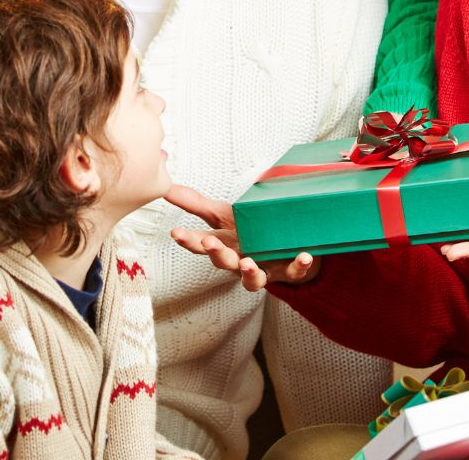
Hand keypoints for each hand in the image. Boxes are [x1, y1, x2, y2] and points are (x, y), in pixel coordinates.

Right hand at [166, 183, 321, 290]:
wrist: (280, 245)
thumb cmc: (247, 231)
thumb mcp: (222, 214)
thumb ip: (195, 204)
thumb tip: (165, 188)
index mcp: (223, 246)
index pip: (200, 246)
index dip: (188, 241)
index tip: (175, 233)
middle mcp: (239, 261)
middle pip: (224, 263)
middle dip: (217, 254)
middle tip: (210, 242)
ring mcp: (263, 269)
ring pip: (253, 279)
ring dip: (249, 273)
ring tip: (247, 263)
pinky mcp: (287, 270)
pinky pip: (293, 272)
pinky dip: (298, 266)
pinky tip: (303, 256)